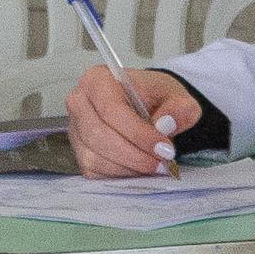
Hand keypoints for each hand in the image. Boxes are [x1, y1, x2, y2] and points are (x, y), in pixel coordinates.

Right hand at [68, 65, 199, 177]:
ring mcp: (75, 130)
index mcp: (97, 79)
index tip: (163, 147)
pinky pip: (95, 170)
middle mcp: (79, 103)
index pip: (111, 109)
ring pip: (96, 157)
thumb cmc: (154, 97)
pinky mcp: (79, 153)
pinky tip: (140, 169)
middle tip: (162, 162)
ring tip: (155, 166)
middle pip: (99, 135)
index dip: (137, 132)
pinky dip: (120, 174)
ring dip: (129, 167)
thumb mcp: (175, 95)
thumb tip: (167, 124)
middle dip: (134, 154)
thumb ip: (179, 107)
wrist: (147, 106)